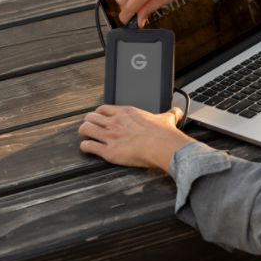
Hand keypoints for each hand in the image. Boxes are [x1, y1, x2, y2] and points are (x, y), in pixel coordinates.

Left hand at [78, 105, 195, 172]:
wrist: (163, 146)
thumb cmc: (164, 134)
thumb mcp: (167, 119)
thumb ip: (170, 113)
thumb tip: (177, 111)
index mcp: (127, 113)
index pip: (104, 109)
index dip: (99, 113)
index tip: (100, 117)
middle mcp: (115, 122)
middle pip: (91, 117)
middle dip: (88, 122)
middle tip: (90, 127)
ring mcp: (110, 136)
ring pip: (85, 129)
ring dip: (84, 132)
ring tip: (85, 135)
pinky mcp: (108, 151)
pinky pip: (88, 146)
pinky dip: (85, 147)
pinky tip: (87, 148)